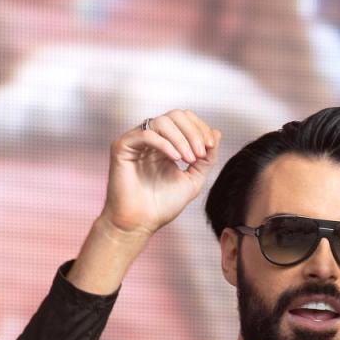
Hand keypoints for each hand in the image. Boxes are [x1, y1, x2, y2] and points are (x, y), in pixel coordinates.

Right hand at [102, 109, 221, 235]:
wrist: (140, 223)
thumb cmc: (162, 206)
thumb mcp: (193, 180)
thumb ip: (206, 159)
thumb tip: (217, 133)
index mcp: (166, 143)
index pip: (185, 120)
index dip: (200, 128)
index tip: (210, 147)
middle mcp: (151, 138)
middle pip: (175, 115)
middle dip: (193, 132)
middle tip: (200, 153)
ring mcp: (136, 141)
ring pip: (162, 121)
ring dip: (181, 138)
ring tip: (188, 159)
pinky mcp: (122, 146)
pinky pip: (146, 134)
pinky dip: (165, 144)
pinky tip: (175, 159)